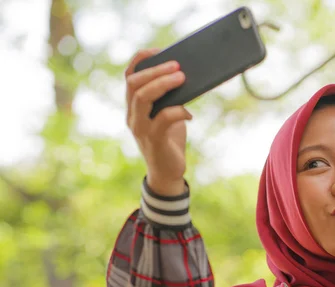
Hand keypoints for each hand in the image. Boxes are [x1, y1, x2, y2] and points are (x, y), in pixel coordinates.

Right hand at [125, 48, 191, 195]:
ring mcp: (140, 128)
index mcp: (134, 106)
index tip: (159, 50)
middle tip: (178, 66)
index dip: (142, 60)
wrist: (168, 173)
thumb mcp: (169, 115)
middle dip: (155, 71)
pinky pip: (162, 118)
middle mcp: (132, 115)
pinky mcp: (152, 140)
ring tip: (182, 78)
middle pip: (134, 83)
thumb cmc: (170, 140)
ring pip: (142, 98)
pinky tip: (189, 115)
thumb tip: (186, 77)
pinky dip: (177, 112)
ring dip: (163, 85)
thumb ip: (170, 99)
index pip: (129, 76)